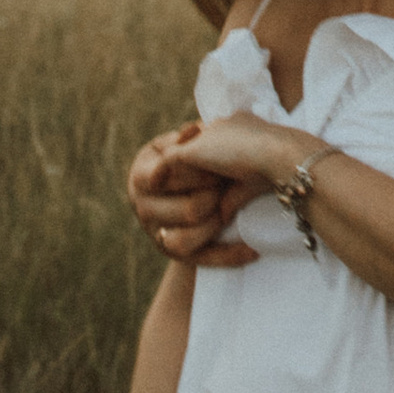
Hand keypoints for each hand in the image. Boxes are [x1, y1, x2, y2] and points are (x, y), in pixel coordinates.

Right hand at [129, 120, 259, 269]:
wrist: (180, 190)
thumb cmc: (183, 158)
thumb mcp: (177, 144)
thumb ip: (184, 139)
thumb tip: (191, 132)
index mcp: (140, 175)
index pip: (166, 176)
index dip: (197, 172)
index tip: (219, 168)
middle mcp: (143, 208)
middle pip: (187, 210)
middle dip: (215, 197)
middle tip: (232, 185)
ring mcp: (157, 234)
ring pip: (186, 240)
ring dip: (217, 226)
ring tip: (233, 210)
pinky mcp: (175, 255)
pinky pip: (202, 261)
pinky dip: (230, 257)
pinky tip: (253, 251)